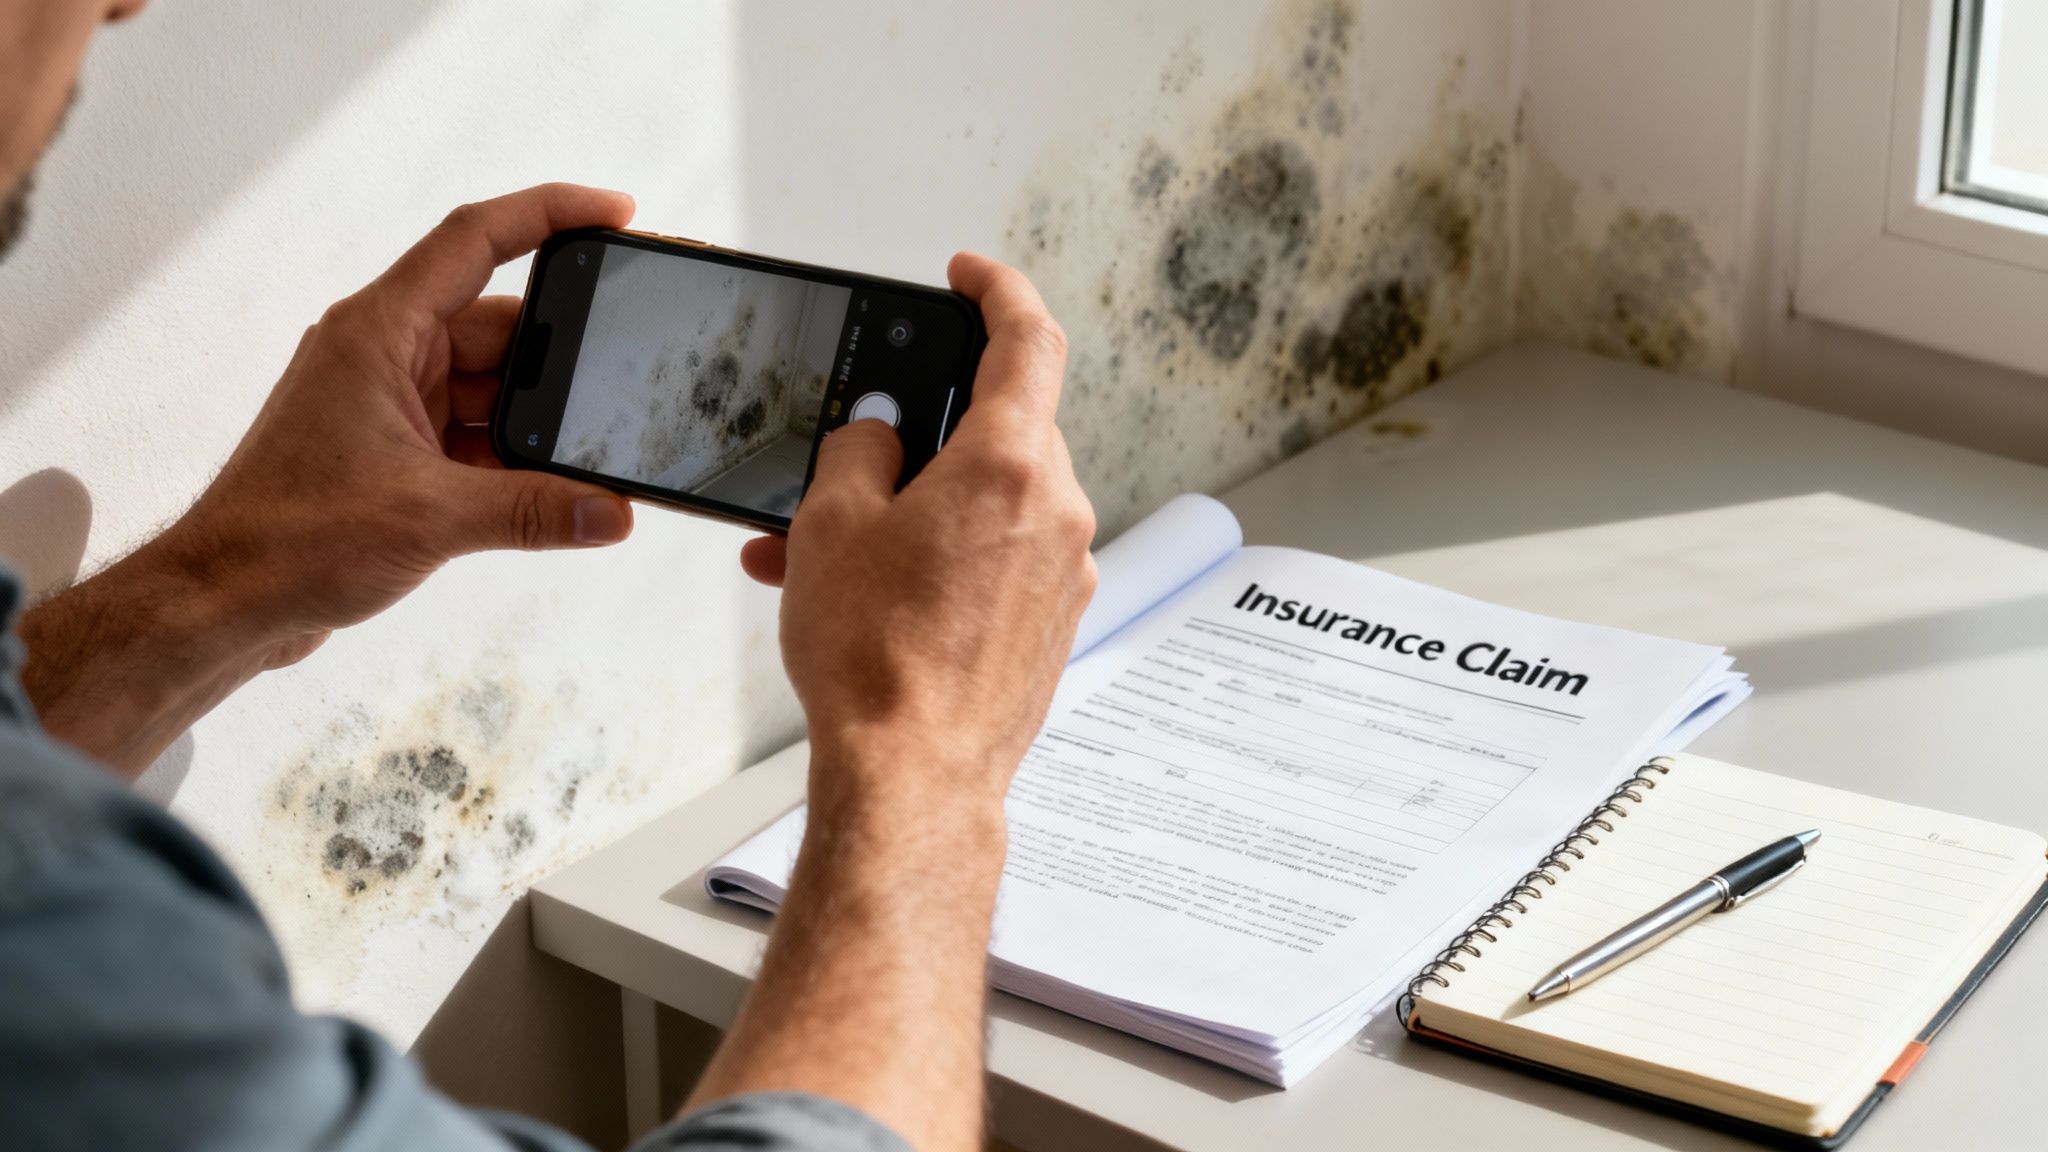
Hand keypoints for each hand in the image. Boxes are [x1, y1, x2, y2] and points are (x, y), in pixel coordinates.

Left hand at [156, 183, 638, 663]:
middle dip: (562, 355)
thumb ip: (533, 510)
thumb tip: (613, 512)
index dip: (549, 213)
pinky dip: (515, 456)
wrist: (224, 602)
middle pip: (499, 325)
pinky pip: (475, 432)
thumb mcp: (430, 518)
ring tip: (590, 449)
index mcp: (378, 331)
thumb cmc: (287, 540)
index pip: (475, 241)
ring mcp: (389, 402)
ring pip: (491, 386)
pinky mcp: (396, 451)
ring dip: (537, 419)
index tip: (615, 211)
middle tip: (622, 377)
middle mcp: (384, 353)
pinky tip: (552, 487)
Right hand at [689, 254, 1094, 1151]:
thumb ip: (859, 451)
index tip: (968, 276)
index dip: (996, 289)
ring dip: (924, 503)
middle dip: (931, 430)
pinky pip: (1000, 558)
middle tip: (862, 451)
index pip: (1027, 337)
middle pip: (1005, 427)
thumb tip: (877, 438)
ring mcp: (1065, 573)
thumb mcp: (831, 525)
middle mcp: (1058, 512)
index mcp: (1013, 465)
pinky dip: (945, 554)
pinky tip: (875, 590)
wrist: (914, 780)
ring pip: (994, 500)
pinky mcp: (1054, 624)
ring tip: (833, 545)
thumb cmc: (877, 663)